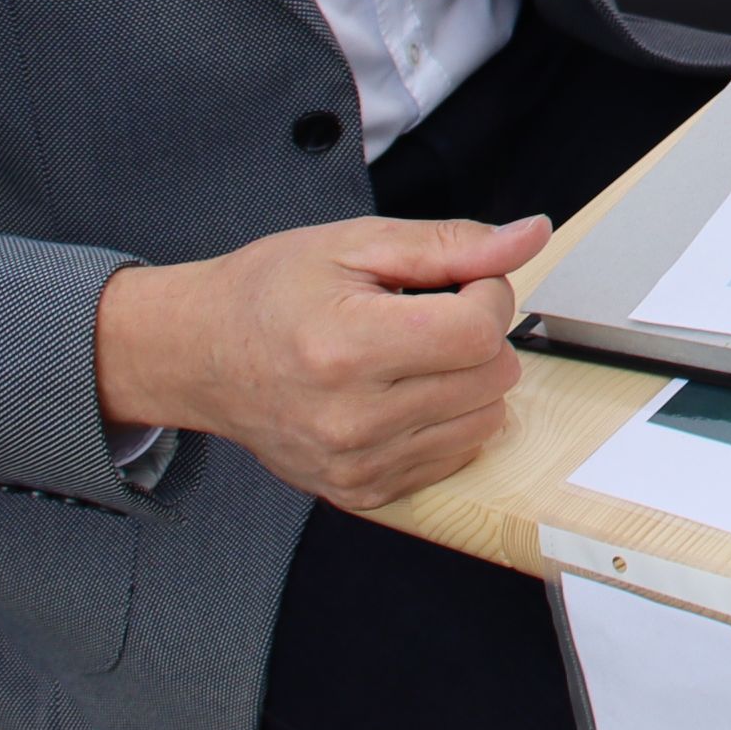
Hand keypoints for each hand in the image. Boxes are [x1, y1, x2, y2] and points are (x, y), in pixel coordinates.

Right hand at [95, 212, 550, 507]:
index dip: (487, 292)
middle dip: (478, 334)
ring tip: (410, 352)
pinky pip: (454, 456)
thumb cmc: (270, 292)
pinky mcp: (362, 493)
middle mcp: (352, 420)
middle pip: (492, 378)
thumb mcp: (355, 243)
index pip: (479, 331)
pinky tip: (401, 391)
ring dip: (466, 379)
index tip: (459, 279)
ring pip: (485, 420)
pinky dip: (445, 419)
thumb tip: (530, 236)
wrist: (200, 356)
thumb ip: (450, 243)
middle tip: (427, 312)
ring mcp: (357, 465)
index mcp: (347, 349)